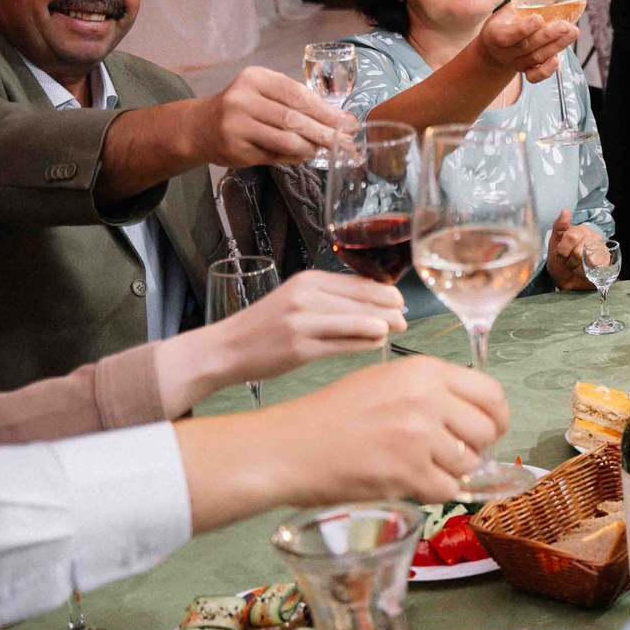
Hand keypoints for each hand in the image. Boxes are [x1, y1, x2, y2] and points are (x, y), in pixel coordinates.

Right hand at [156, 271, 406, 412]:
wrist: (226, 348)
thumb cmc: (266, 326)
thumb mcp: (296, 299)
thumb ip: (331, 297)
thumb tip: (378, 301)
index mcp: (308, 280)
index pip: (361, 282)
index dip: (387, 293)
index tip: (400, 302)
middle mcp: (306, 297)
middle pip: (365, 302)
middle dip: (391, 312)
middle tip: (403, 321)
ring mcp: (303, 323)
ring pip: (360, 323)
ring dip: (383, 328)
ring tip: (394, 331)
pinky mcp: (300, 348)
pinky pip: (346, 346)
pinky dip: (366, 344)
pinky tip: (374, 344)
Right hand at [176, 356, 509, 528]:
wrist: (288, 446)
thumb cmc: (330, 416)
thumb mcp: (385, 381)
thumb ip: (431, 392)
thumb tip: (474, 417)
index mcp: (424, 370)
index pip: (491, 393)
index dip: (497, 416)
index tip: (491, 430)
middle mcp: (427, 399)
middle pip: (486, 431)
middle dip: (475, 448)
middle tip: (451, 454)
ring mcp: (419, 437)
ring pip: (469, 463)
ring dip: (450, 471)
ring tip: (418, 466)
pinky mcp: (408, 473)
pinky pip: (446, 490)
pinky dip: (433, 492)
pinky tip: (409, 482)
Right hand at [183, 67, 357, 168]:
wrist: (200, 126)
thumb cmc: (242, 108)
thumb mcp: (263, 93)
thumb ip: (293, 101)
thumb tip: (336, 120)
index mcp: (255, 78)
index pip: (298, 95)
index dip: (326, 111)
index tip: (347, 122)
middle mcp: (243, 99)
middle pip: (294, 118)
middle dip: (324, 132)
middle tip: (346, 142)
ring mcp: (236, 124)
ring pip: (286, 139)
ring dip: (310, 147)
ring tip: (325, 150)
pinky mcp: (235, 148)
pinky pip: (274, 155)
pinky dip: (294, 157)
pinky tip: (303, 155)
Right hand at [475, 6, 574, 82]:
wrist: (495, 48)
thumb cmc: (506, 23)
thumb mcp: (512, 9)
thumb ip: (534, 2)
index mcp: (495, 33)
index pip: (508, 35)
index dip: (524, 28)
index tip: (539, 18)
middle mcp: (504, 52)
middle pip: (527, 46)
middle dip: (548, 35)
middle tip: (566, 25)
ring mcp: (515, 63)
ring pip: (536, 58)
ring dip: (557, 46)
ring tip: (573, 33)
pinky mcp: (525, 72)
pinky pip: (535, 76)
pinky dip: (547, 70)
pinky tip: (558, 59)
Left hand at [545, 209, 601, 290]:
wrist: (566, 281)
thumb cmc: (560, 261)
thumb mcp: (554, 243)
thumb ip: (559, 226)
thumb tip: (566, 210)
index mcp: (581, 230)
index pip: (571, 236)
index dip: (563, 250)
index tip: (561, 256)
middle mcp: (594, 237)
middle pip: (578, 250)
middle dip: (569, 261)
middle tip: (569, 262)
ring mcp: (601, 249)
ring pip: (586, 259)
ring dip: (577, 268)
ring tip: (576, 267)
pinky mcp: (606, 262)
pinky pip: (594, 266)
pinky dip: (585, 272)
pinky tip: (585, 271)